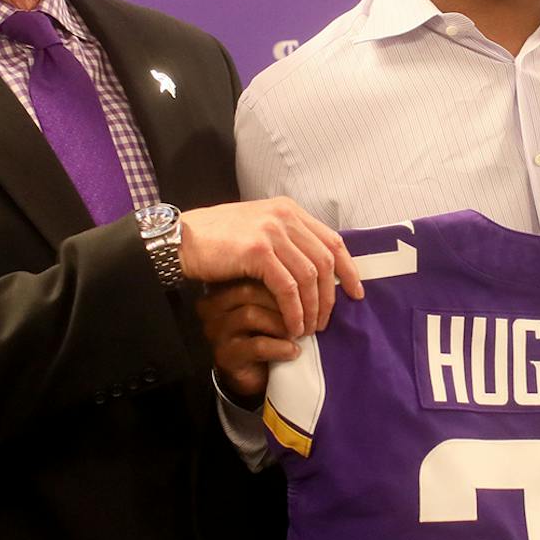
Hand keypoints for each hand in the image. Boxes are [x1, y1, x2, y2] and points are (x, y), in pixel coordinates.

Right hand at [178, 198, 360, 337]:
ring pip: (310, 276)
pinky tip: (293, 327)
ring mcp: (272, 232)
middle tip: (326, 320)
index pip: (332, 240)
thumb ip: (285, 240)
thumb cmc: (217, 240)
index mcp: (289, 211)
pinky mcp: (258, 252)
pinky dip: (294, 311)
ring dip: (313, 308)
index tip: (356, 293)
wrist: (182, 239)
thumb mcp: (258, 230)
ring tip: (309, 328)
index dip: (349, 269)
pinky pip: (288, 288)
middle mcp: (284, 217)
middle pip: (326, 261)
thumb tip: (315, 267)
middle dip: (330, 296)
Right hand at [197, 281, 299, 398]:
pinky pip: (256, 345)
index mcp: (224, 286)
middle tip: (306, 317)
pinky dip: (280, 347)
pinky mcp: (224, 356)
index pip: (253, 271)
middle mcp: (213, 306)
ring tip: (298, 334)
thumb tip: (306, 271)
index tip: (307, 296)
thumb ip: (279, 286)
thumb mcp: (272, 305)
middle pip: (249, 289)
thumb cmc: (267, 334)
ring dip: (282, 324)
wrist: (255, 376)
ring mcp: (215, 331)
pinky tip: (293, 352)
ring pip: (250, 315)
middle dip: (284, 302)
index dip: (285, 282)